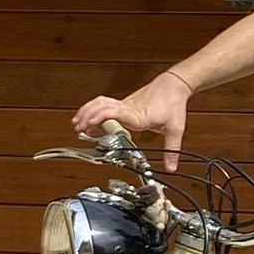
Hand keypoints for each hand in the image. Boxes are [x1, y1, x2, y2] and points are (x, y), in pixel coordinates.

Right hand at [72, 71, 192, 171]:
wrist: (174, 85)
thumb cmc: (174, 103)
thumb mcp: (175, 129)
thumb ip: (172, 150)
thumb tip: (171, 168)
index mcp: (139, 115)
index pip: (116, 112)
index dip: (102, 116)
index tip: (91, 124)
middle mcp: (129, 108)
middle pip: (103, 107)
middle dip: (88, 116)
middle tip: (79, 129)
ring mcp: (126, 103)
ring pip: (101, 102)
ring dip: (87, 110)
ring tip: (77, 123)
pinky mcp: (125, 102)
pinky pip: (104, 102)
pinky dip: (93, 107)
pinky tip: (88, 115)